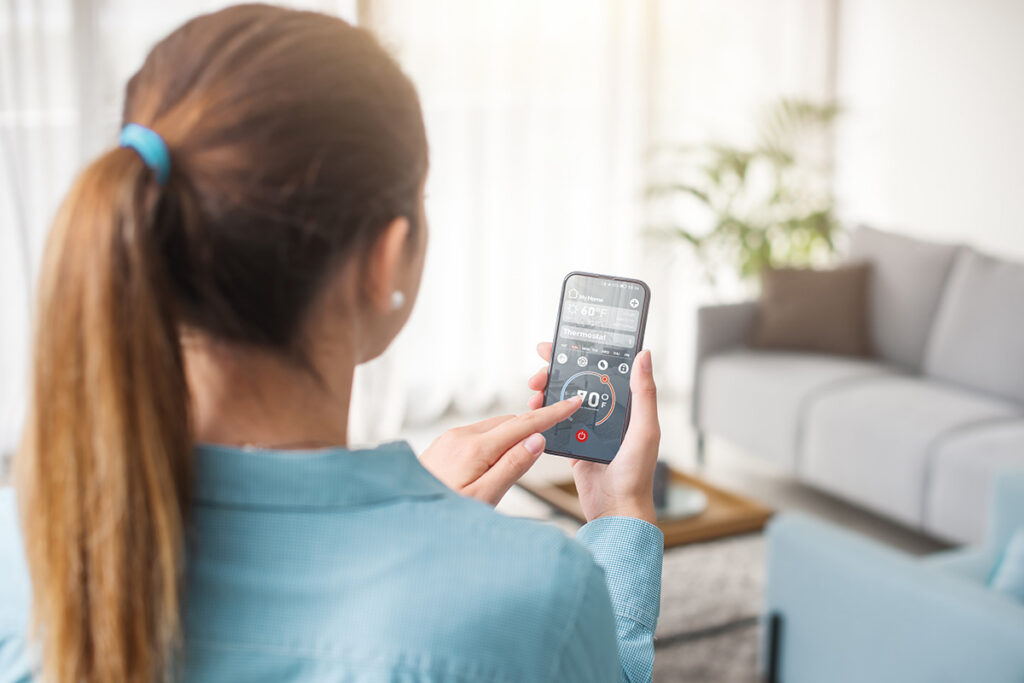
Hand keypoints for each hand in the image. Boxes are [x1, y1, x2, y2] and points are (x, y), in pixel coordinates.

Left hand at [420, 396, 582, 504]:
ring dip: (512, 436)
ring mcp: (450, 439)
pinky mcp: (443, 445)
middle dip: (533, 426)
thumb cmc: (444, 514)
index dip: (552, 414)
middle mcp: (462, 436)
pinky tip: (493, 463)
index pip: (523, 424)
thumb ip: (512, 467)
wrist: (405, 519)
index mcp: (476, 448)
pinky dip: (494, 442)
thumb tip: (537, 439)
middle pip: (510, 422)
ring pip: (493, 428)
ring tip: (518, 460)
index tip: (572, 402)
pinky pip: (478, 435)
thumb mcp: (485, 497)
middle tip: (553, 435)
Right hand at [527, 343, 660, 523]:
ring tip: (533, 392)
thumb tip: (644, 355)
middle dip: (556, 372)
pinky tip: (533, 410)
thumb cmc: (637, 474)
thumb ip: (643, 394)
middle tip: (539, 371)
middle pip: (578, 382)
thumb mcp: (644, 430)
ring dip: (546, 392)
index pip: (603, 369)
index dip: (582, 353)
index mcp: (626, 406)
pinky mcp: (573, 445)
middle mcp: (608, 413)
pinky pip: (555, 424)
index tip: (562, 343)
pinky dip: (543, 415)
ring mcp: (588, 429)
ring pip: (563, 400)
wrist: (616, 511)